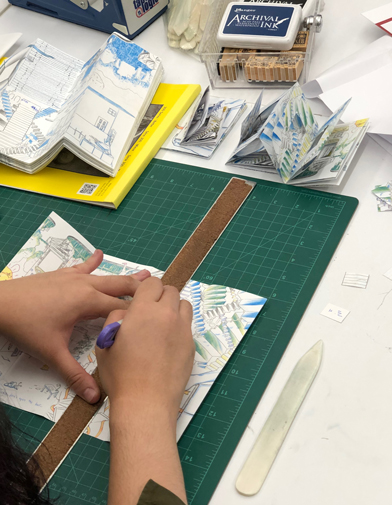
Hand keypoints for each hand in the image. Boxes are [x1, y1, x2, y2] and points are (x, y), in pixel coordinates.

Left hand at [0, 250, 149, 403]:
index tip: (158, 316)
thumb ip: (75, 374)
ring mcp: (74, 277)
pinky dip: (93, 261)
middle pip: (120, 286)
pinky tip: (99, 253)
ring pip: (106, 276)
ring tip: (146, 272)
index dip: (139, 313)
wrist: (0, 303)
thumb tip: (94, 397)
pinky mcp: (62, 275)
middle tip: (161, 290)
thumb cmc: (28, 326)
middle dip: (141, 289)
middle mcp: (86, 286)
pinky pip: (82, 266)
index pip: (121, 307)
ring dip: (125, 276)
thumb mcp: (52, 352)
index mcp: (88, 302)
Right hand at [96, 276, 193, 423]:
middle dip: (160, 297)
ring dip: (174, 308)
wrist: (145, 402)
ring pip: (184, 305)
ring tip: (162, 325)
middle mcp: (167, 315)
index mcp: (144, 310)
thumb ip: (115, 319)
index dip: (145, 290)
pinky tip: (168, 343)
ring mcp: (183, 330)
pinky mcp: (191, 345)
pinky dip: (179, 327)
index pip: (152, 283)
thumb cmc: (120, 374)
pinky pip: (187, 326)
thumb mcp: (104, 342)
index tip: (140, 300)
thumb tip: (127, 312)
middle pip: (171, 291)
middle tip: (150, 313)